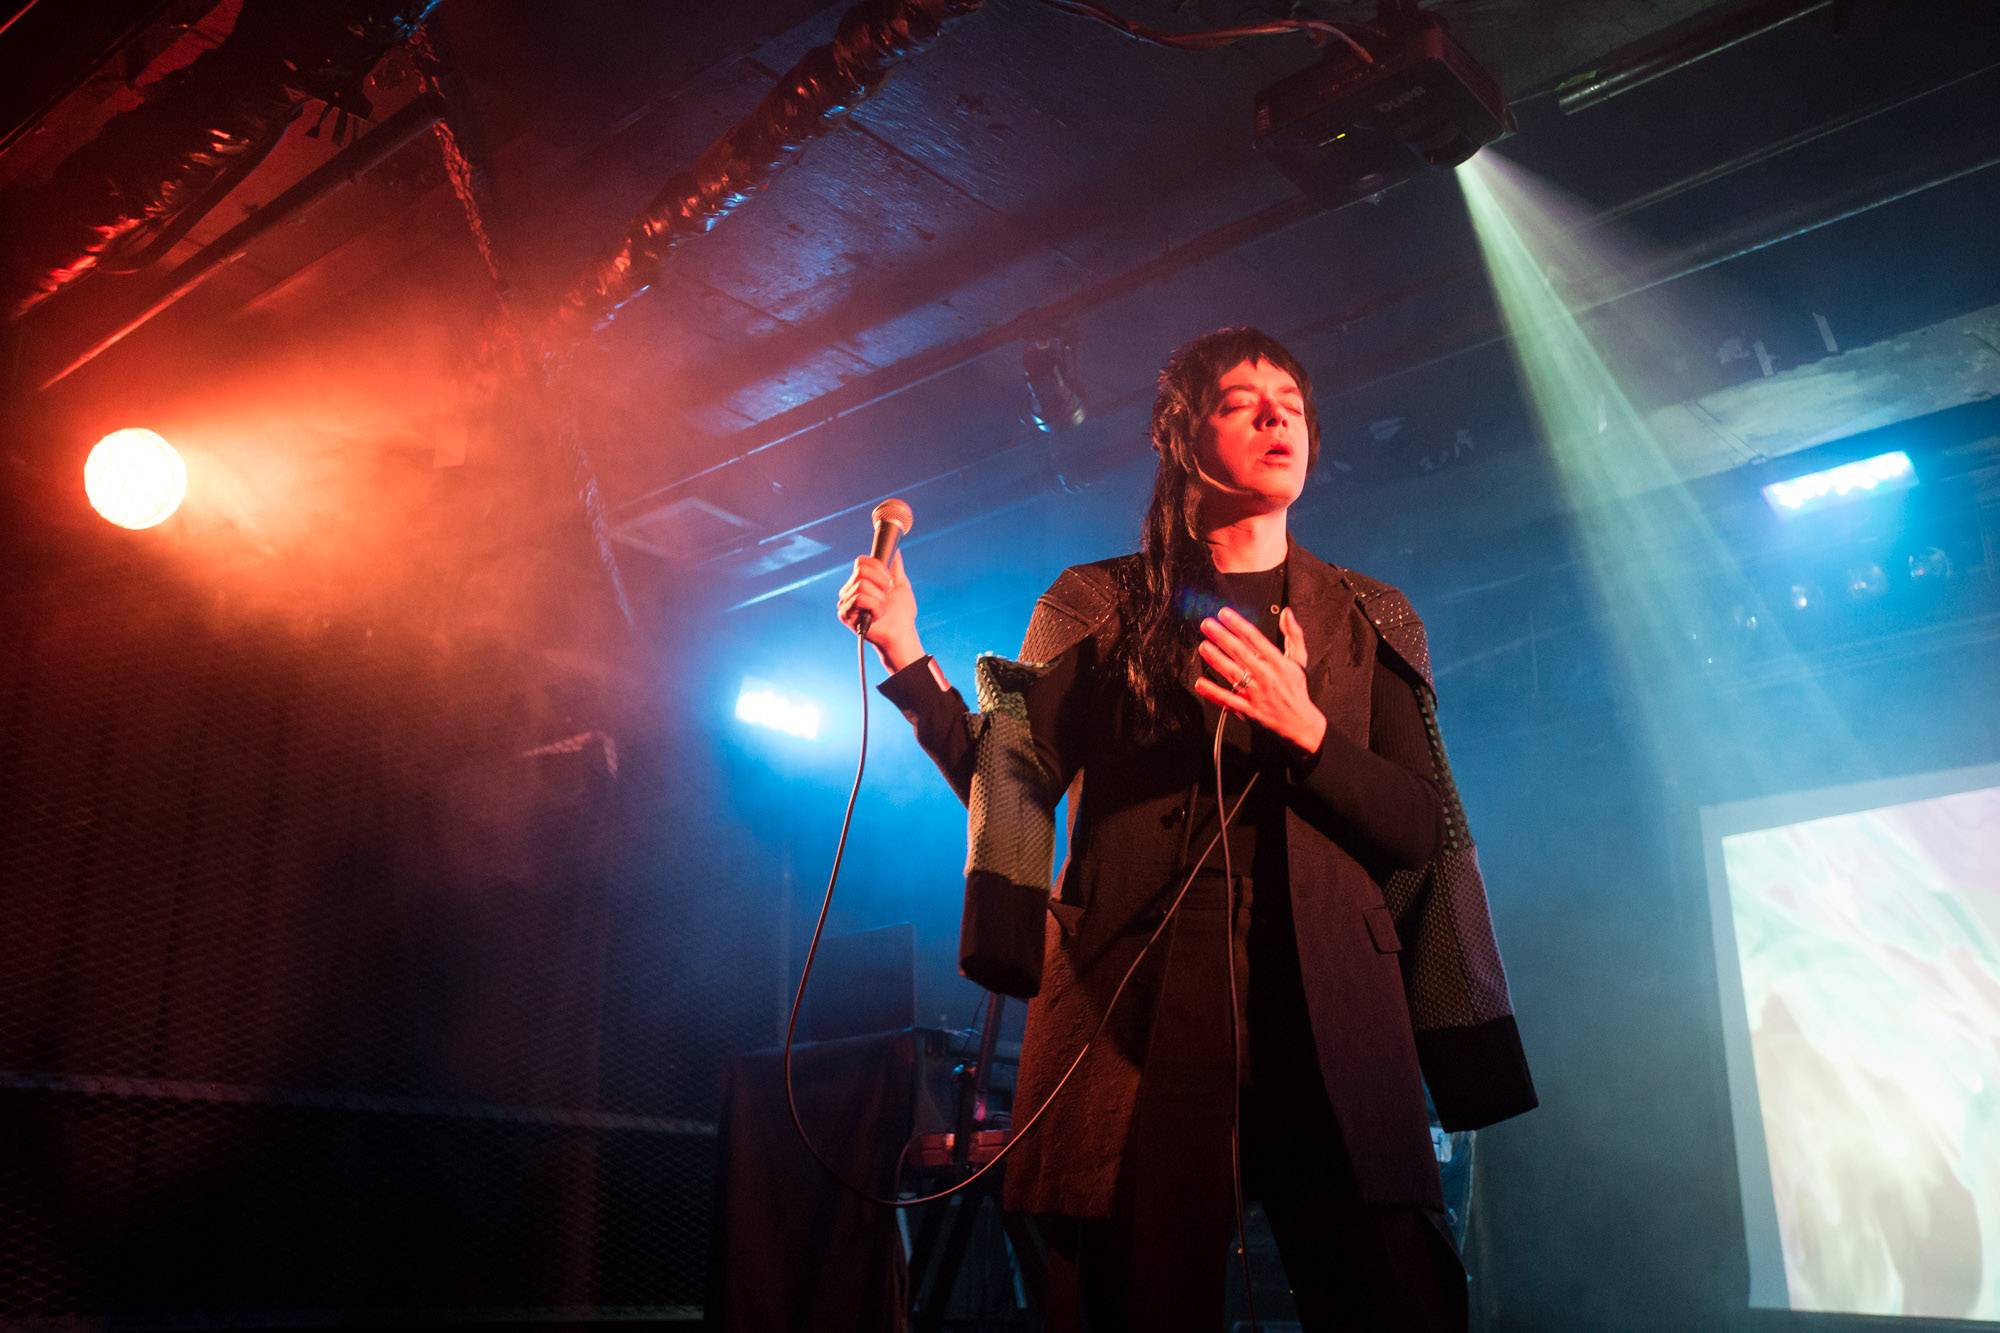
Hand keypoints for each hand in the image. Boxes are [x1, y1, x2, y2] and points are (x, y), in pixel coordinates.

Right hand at [837, 550, 924, 671]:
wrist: (902, 634)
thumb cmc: (901, 614)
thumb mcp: (901, 585)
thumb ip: (896, 568)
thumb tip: (896, 551)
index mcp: (861, 582)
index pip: (861, 561)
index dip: (878, 568)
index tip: (889, 582)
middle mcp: (850, 590)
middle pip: (860, 570)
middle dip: (880, 582)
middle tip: (886, 597)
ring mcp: (845, 602)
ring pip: (861, 584)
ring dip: (879, 598)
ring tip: (882, 609)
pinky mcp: (844, 615)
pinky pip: (859, 598)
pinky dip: (874, 606)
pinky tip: (876, 616)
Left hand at [1193, 606, 1326, 754]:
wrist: (1300, 723)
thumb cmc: (1296, 689)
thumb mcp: (1299, 660)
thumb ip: (1294, 634)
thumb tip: (1287, 613)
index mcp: (1278, 662)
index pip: (1255, 638)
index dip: (1238, 624)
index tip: (1224, 614)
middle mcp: (1266, 676)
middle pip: (1241, 652)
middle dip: (1222, 637)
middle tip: (1207, 624)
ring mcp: (1256, 693)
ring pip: (1233, 673)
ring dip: (1216, 659)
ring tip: (1203, 646)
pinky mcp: (1249, 709)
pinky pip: (1228, 699)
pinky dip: (1214, 692)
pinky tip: (1201, 683)